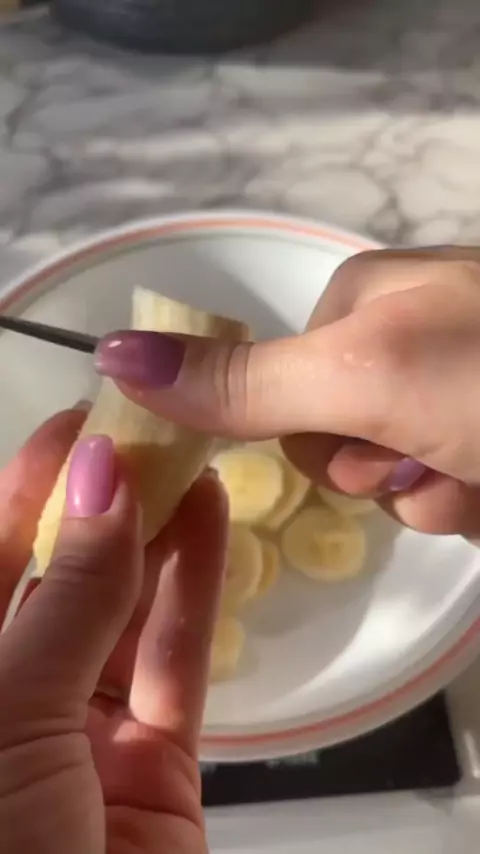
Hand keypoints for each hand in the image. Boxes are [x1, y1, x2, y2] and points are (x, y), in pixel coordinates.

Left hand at [0, 410, 227, 852]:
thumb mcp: (9, 711)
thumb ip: (62, 595)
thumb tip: (97, 476)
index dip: (30, 490)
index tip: (82, 426)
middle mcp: (10, 699)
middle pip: (57, 582)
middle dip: (101, 505)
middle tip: (147, 431)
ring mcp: (82, 736)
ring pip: (122, 614)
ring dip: (156, 535)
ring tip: (189, 459)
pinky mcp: (154, 768)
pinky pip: (173, 665)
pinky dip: (193, 591)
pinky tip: (208, 523)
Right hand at [94, 246, 479, 536]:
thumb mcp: (367, 371)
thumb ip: (247, 382)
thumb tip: (113, 355)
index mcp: (363, 304)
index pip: (287, 394)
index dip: (321, 442)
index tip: (373, 450)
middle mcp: (404, 339)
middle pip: (344, 443)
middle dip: (386, 476)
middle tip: (441, 457)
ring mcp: (456, 388)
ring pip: (403, 476)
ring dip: (439, 496)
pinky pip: (454, 489)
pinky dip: (472, 500)